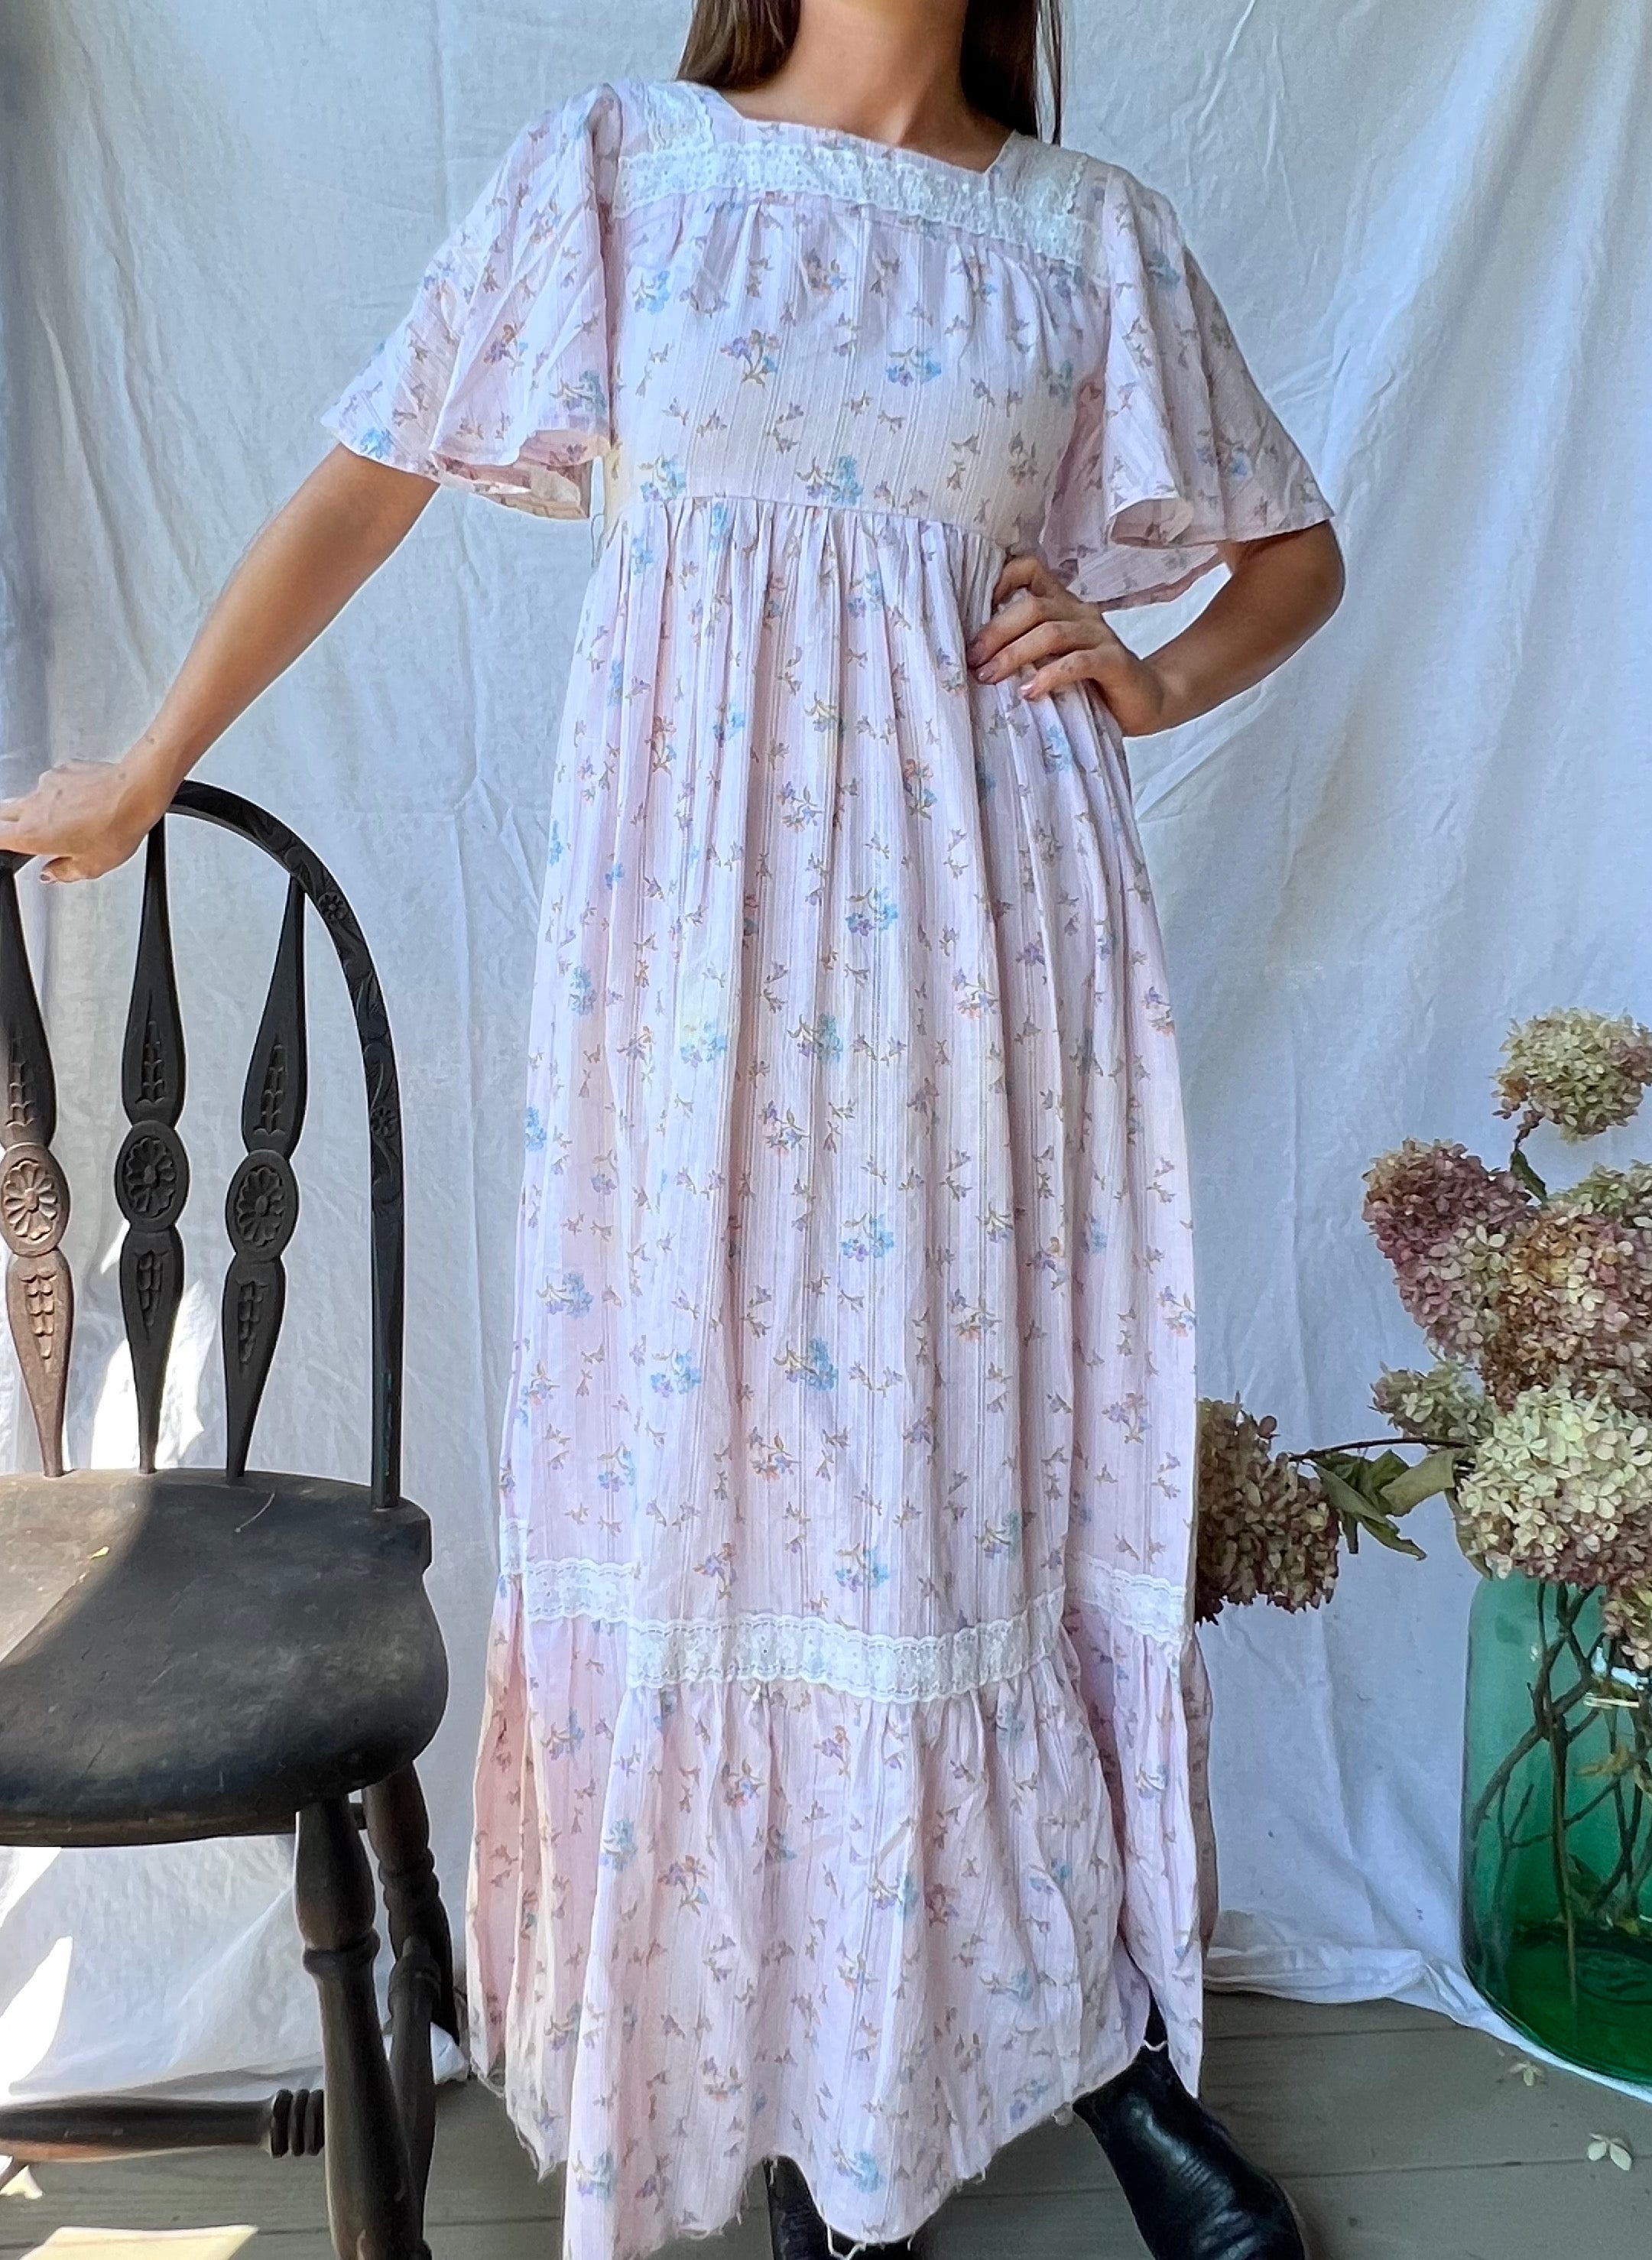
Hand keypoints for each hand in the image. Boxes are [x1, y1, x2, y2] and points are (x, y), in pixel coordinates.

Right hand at [0, 754, 171, 882]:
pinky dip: (60, 796)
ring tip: (68, 823)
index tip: (7, 850)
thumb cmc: (116, 826)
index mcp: (33, 834)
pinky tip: (82, 804)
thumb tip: (53, 873)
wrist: (136, 791)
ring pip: (29, 799)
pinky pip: (52, 785)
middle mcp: (33, 806)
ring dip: (39, 811)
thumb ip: (64, 872)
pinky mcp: (61, 769)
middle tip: (28, 837)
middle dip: (10, 826)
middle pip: (4, 815)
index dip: (2, 844)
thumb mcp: (92, 866)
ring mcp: (46, 784)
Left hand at [966, 553, 1174, 735]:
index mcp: (1063, 606)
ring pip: (1051, 633)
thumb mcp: (1053, 660)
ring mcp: (1100, 635)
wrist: (1146, 701)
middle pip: (1032, 607)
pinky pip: (1078, 662)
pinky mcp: (1115, 661)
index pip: (1031, 570)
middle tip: (973, 659)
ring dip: (1014, 655)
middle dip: (996, 633)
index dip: (1002, 578)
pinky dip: (1049, 676)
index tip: (974, 610)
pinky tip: (1029, 693)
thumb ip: (1026, 649)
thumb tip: (975, 657)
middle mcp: (1081, 613)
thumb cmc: (1092, 683)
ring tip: (990, 677)